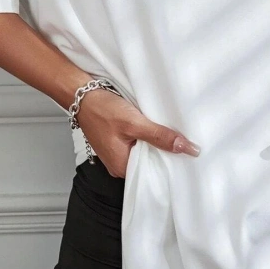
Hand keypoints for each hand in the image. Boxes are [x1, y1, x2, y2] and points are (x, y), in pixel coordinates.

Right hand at [76, 88, 200, 177]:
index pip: (154, 173)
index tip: (188, 156)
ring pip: (144, 151)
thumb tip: (186, 148)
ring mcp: (117, 153)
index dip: (171, 164)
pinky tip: (154, 128)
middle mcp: (119, 164)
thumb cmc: (102, 110)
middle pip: (150, 162)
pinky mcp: (117, 142)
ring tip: (170, 134)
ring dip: (156, 142)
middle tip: (184, 142)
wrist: (82, 95)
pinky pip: (137, 143)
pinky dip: (146, 136)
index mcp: (122, 167)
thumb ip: (160, 137)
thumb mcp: (135, 123)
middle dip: (165, 152)